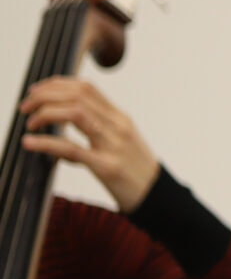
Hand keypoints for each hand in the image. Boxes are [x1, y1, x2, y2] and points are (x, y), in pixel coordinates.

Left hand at [19, 76, 161, 211]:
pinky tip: (30, 143)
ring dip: (46, 113)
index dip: (57, 84)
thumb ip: (98, 126)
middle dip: (45, 96)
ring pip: (75, 113)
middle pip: (78, 96)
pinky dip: (46, 143)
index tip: (37, 91)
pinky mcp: (106, 166)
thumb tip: (65, 118)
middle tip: (25, 107)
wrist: (156, 194)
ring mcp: (113, 144)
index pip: (86, 88)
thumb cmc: (134, 169)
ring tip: (30, 123)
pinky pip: (72, 149)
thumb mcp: (120, 140)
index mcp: (119, 118)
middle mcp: (118, 125)